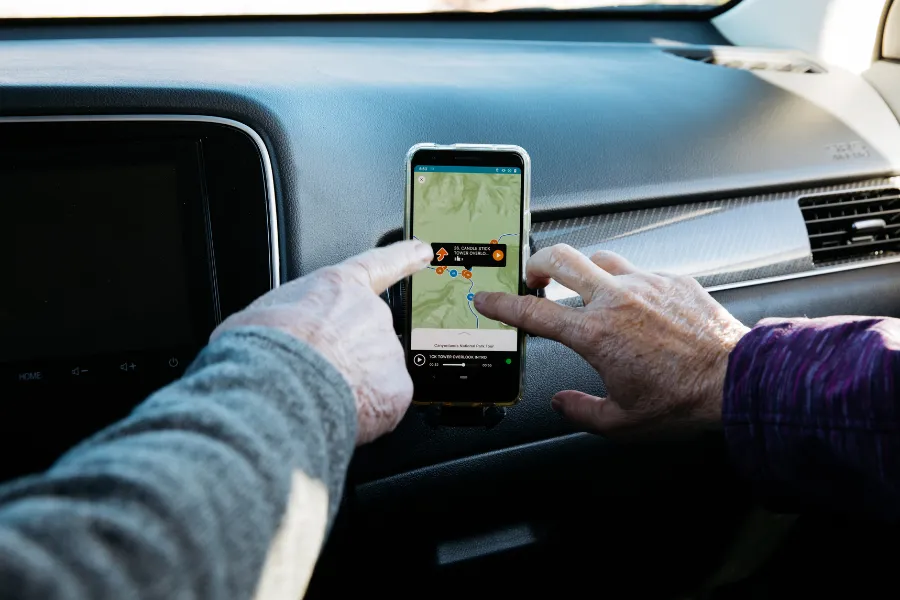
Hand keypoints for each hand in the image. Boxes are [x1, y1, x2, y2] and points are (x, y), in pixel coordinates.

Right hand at [212, 241, 432, 444]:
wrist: (278, 385)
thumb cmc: (264, 347)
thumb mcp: (261, 314)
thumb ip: (287, 319)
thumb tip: (278, 336)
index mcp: (338, 287)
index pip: (379, 265)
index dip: (403, 257)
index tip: (423, 251)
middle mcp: (371, 314)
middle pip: (368, 335)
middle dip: (347, 356)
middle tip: (315, 374)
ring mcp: (388, 351)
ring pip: (375, 373)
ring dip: (354, 386)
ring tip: (319, 396)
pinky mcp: (397, 389)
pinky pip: (384, 404)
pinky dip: (365, 414)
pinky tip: (339, 414)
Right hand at [474, 245, 748, 437]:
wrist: (735, 380)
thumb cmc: (682, 401)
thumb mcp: (620, 422)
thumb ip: (580, 411)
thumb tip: (561, 403)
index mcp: (595, 334)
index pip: (533, 313)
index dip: (501, 304)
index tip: (486, 299)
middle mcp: (615, 300)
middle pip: (559, 258)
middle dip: (536, 263)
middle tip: (534, 278)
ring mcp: (644, 283)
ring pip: (598, 257)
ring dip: (583, 270)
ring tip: (585, 289)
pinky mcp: (672, 279)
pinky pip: (638, 270)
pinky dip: (626, 283)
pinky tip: (636, 304)